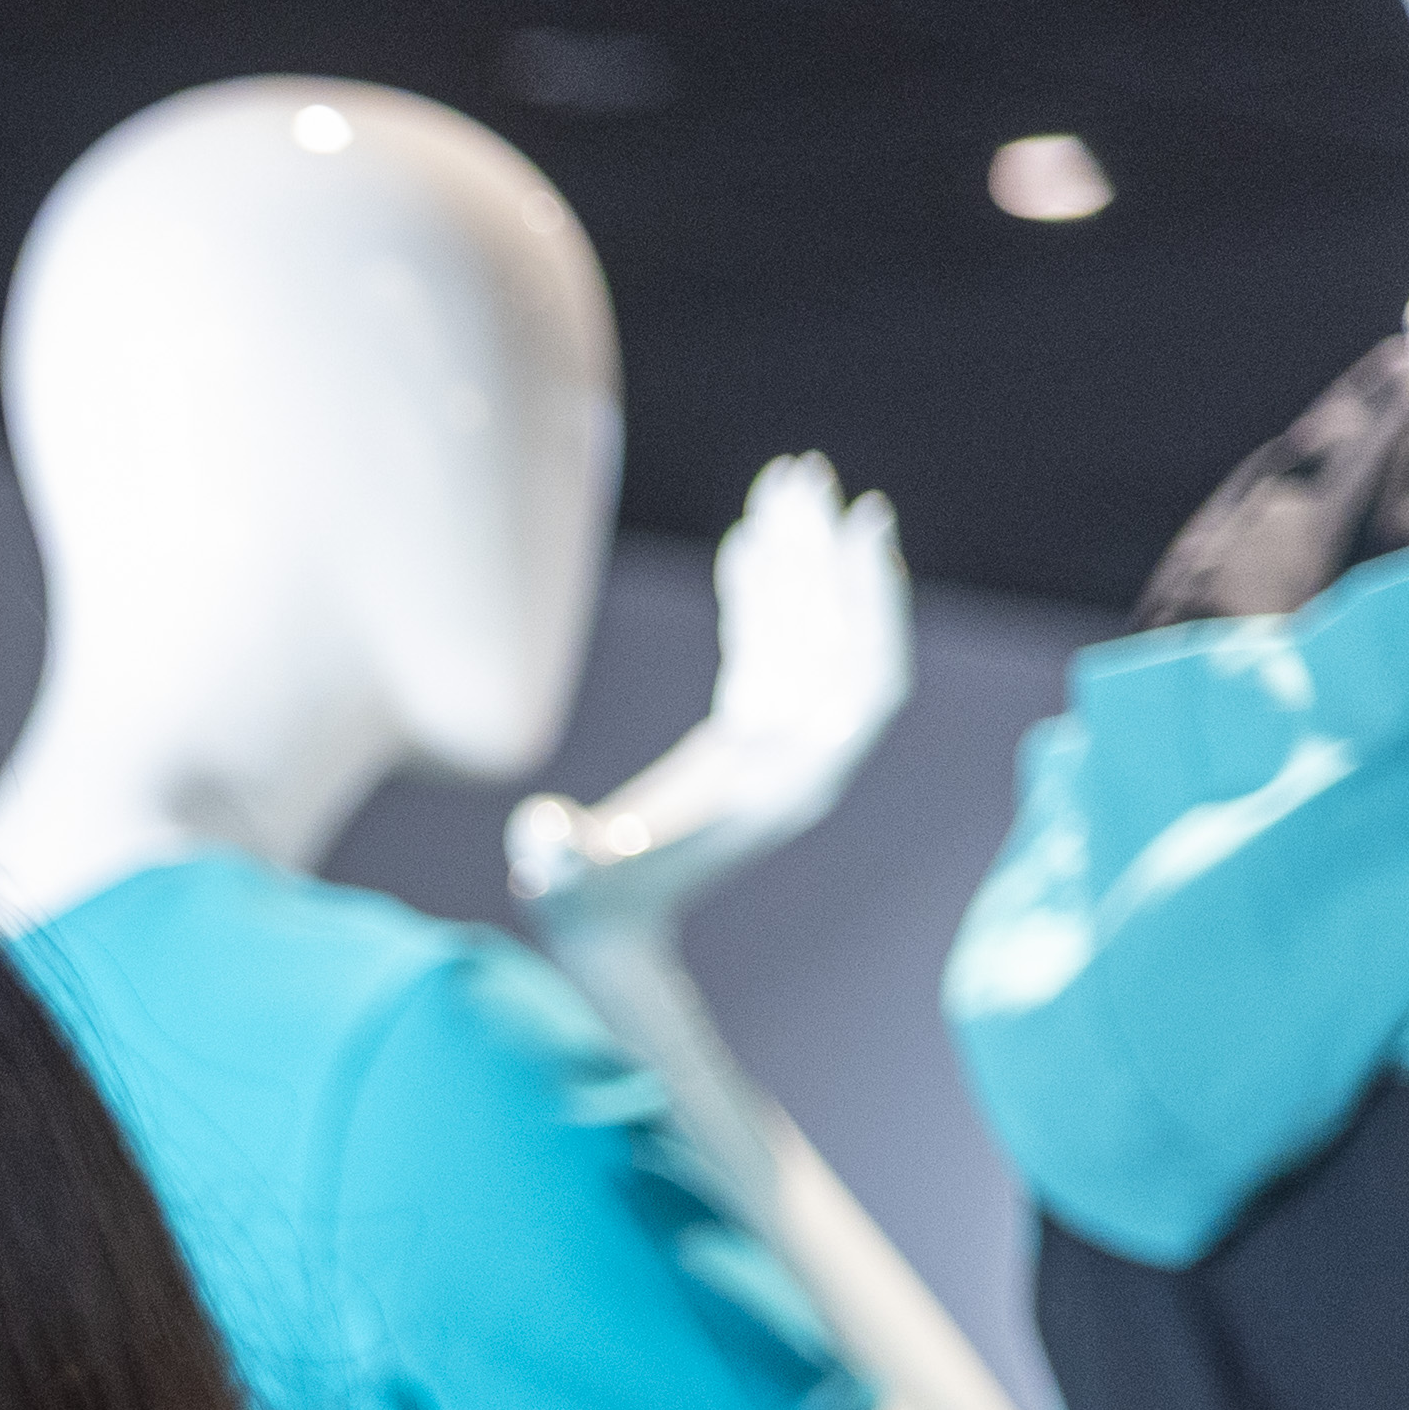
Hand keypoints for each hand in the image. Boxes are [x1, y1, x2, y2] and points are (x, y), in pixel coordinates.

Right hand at [515, 453, 907, 916]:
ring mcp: (777, 740)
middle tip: (811, 477)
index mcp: (791, 787)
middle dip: (831, 558)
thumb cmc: (589, 912)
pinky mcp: (747, 730)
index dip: (871, 605)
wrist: (605, 933)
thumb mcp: (567, 886)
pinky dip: (763, 591)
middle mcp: (799, 757)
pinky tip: (748, 536)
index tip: (865, 529)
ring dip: (800, 559)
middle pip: (840, 640)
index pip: (864, 682)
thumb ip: (559, 858)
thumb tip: (537, 832)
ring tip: (785, 479)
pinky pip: (772, 645)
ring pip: (811, 632)